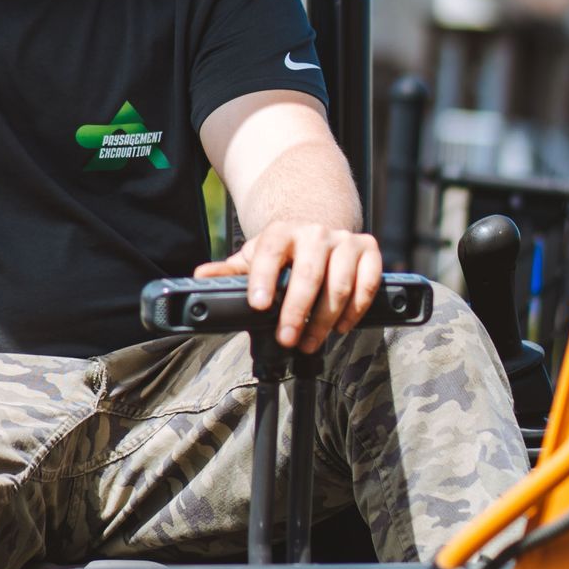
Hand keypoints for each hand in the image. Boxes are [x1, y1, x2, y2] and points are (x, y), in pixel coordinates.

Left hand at [196, 220, 381, 351]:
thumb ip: (229, 270)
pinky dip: (356, 309)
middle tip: (287, 339)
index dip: (264, 278)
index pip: (271, 252)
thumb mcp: (254, 256)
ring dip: (325, 319)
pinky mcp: (369, 250)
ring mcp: (344, 240)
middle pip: (308, 274)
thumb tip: (199, 277)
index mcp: (282, 232)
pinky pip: (368, 282)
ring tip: (310, 341)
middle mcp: (315, 232)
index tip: (259, 305)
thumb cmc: (283, 251)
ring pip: (339, 283)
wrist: (317, 227)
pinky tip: (341, 327)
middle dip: (297, 311)